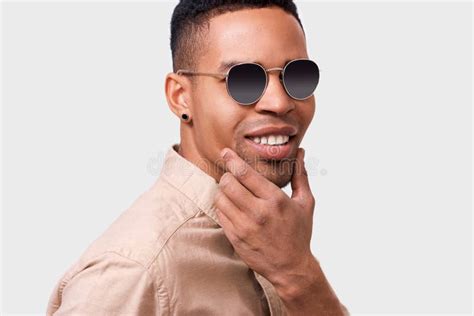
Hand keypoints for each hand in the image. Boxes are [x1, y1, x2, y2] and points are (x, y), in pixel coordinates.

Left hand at [214, 147, 315, 288]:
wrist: (291, 267)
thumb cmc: (299, 233)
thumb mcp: (305, 203)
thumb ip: (300, 175)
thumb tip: (299, 152)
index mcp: (275, 199)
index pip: (245, 173)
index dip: (232, 160)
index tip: (225, 152)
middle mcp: (258, 212)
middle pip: (228, 183)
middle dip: (227, 175)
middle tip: (231, 175)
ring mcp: (244, 226)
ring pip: (220, 198)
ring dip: (222, 191)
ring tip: (231, 191)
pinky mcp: (235, 237)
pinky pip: (220, 214)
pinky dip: (222, 206)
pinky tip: (231, 206)